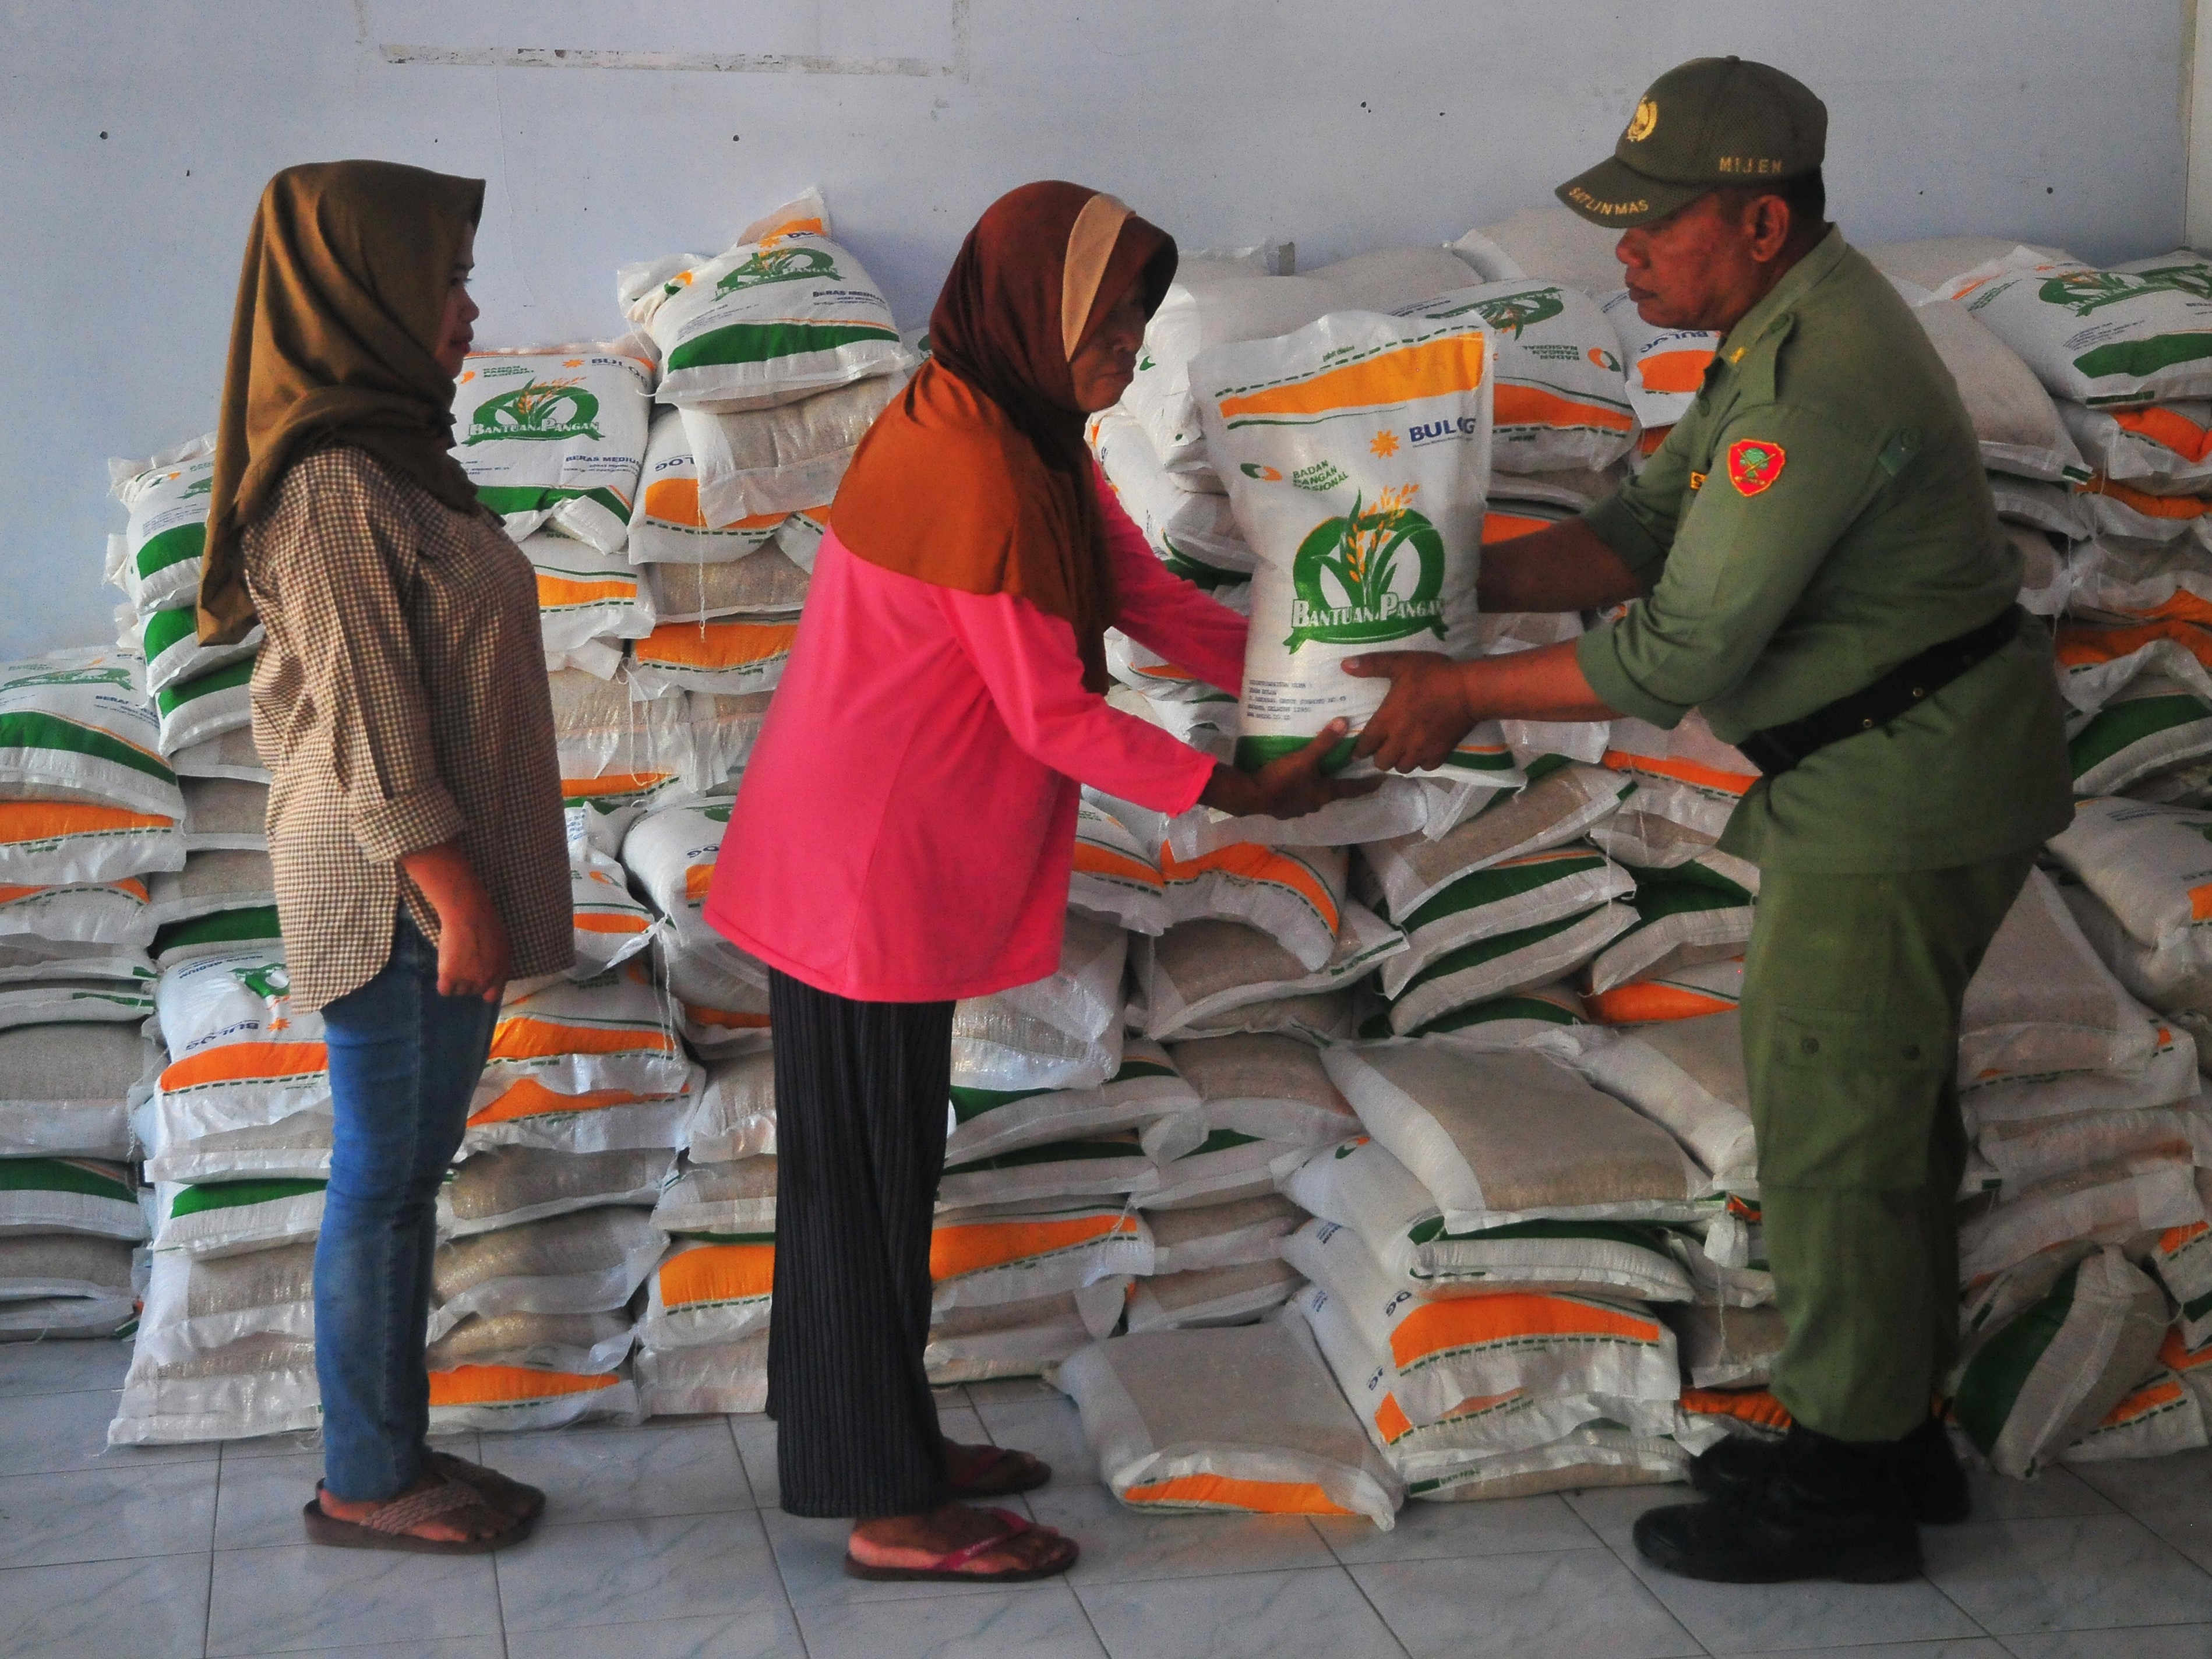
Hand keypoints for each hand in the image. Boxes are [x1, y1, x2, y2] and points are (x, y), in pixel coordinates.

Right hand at [430, 905, 513, 1003]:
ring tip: (454, 965)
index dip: (485, 990)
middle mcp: (485, 980)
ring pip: (460, 992)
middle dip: (470, 982)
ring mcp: (467, 979)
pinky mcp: (449, 975)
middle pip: (474, 992)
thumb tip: (492, 974)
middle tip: (464, 966)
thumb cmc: (488, 925)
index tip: (478, 982)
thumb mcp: (504, 946)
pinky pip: (445, 990)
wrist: (469, 916)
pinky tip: (445, 973)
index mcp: (500, 973)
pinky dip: (444, 985)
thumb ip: (499, 964)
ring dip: (456, 983)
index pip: (492, 996)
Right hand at [1198, 720, 1383, 819]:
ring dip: (1318, 788)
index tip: (1382, 781)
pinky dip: (1300, 792)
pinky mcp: (1284, 810)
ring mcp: (1299, 810)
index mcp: (1325, 793)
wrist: (1251, 795)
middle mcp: (1316, 804)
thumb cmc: (1282, 777)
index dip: (1368, 785)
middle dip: (1340, 784)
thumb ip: (1324, 742)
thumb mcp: (1305, 757)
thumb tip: (1345, 722)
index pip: (1353, 789)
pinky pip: (1298, 800)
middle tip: (1345, 773)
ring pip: (1315, 797)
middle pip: (1334, 793)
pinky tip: (1293, 784)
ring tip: (1317, 776)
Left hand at [1342, 651, 1477, 773]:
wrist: (1469, 691)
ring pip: (1402, 768)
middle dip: (1378, 756)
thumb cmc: (1432, 675)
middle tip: (1382, 746)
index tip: (1359, 748)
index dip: (1359, 749)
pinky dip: (1420, 762)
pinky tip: (1421, 751)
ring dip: (1398, 761)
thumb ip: (1372, 665)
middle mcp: (1400, 741)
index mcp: (1387, 721)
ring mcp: (1421, 750)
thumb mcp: (1400, 663)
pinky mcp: (1439, 754)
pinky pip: (1424, 768)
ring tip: (1401, 750)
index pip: (1365, 746)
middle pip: (1381, 763)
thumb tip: (1344, 665)